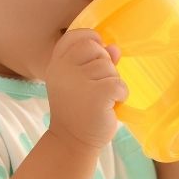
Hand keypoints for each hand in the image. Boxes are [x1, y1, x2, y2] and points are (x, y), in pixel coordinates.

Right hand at [45, 29, 128, 152]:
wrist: (72, 142)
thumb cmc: (78, 110)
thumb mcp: (81, 82)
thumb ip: (96, 62)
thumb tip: (114, 48)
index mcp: (57, 64)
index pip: (75, 36)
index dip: (91, 40)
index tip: (96, 54)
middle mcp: (63, 70)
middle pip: (96, 49)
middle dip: (105, 65)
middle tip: (98, 86)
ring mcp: (78, 81)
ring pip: (110, 67)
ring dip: (113, 82)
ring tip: (102, 99)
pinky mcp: (96, 95)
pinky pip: (119, 84)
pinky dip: (121, 95)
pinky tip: (110, 106)